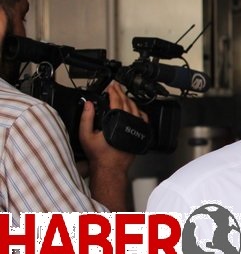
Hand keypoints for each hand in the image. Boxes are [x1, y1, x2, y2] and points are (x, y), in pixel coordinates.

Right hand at [78, 82, 147, 210]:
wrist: (111, 167)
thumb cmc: (98, 153)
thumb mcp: (86, 135)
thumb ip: (86, 118)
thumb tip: (89, 104)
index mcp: (115, 122)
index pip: (116, 101)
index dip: (113, 92)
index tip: (111, 86)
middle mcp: (128, 123)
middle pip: (127, 102)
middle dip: (121, 93)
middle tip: (116, 87)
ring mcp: (136, 128)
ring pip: (135, 109)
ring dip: (129, 100)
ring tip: (123, 94)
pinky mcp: (139, 133)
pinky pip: (142, 118)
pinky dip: (138, 110)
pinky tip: (134, 107)